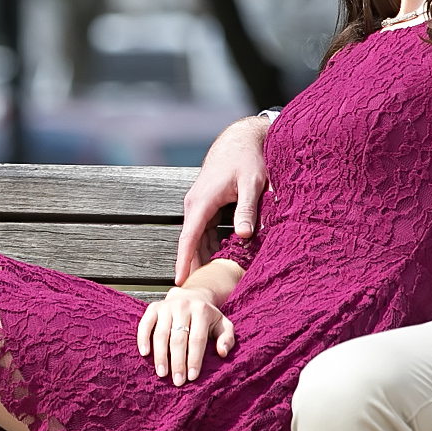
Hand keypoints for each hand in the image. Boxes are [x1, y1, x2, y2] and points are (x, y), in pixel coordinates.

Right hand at [137, 284, 236, 385]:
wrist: (191, 295)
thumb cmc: (207, 316)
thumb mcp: (222, 324)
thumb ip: (227, 338)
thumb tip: (222, 353)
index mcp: (202, 311)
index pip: (197, 339)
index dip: (194, 359)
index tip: (192, 376)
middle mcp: (183, 306)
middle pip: (178, 339)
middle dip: (178, 362)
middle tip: (178, 381)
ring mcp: (166, 306)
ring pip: (161, 334)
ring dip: (160, 356)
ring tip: (162, 374)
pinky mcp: (153, 307)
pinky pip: (145, 324)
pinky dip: (143, 339)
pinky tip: (145, 354)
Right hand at [175, 115, 270, 283]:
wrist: (240, 138)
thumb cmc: (247, 159)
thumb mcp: (252, 183)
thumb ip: (248, 209)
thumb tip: (245, 236)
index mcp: (202, 201)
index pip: (188, 238)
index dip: (184, 261)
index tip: (180, 282)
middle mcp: (195, 204)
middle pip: (191, 242)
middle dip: (194, 266)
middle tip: (200, 292)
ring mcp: (199, 204)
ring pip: (198, 238)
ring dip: (204, 257)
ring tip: (212, 282)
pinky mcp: (207, 205)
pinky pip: (205, 230)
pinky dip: (211, 245)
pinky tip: (221, 260)